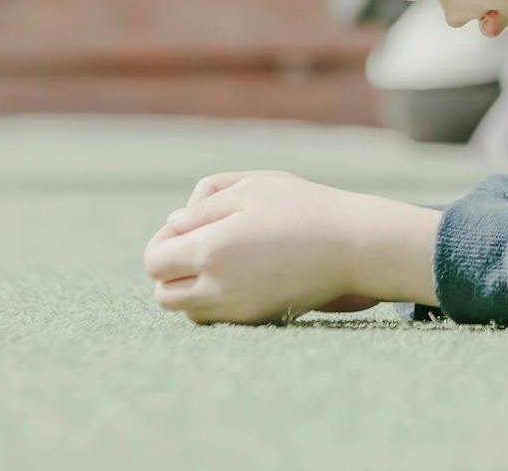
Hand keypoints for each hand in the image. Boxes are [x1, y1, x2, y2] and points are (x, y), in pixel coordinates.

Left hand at [143, 170, 378, 324]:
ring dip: (190, 288)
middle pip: (164, 294)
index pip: (154, 261)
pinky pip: (215, 318)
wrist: (353, 246)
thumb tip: (173, 225)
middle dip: (171, 270)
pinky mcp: (256, 319)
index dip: (163, 242)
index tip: (185, 227)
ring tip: (219, 261)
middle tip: (198, 246)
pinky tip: (238, 275)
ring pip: (186, 310)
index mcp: (211, 249)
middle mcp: (218, 287)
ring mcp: (237, 309)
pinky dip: (213, 301)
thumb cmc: (304, 207)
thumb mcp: (252, 187)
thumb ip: (203, 205)